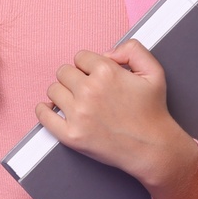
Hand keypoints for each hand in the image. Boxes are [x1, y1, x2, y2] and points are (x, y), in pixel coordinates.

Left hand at [33, 41, 197, 198]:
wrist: (152, 148)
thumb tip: (108, 53)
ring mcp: (78, 114)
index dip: (88, 66)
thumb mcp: (153, 72)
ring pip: (53, 90)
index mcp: (107, 72)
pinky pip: (43, 115)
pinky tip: (50, 108)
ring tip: (75, 101)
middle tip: (86, 90)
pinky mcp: (71, 135)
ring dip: (62, 93)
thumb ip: (133, 50)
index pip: (80, 57)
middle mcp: (89, 90)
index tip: (95, 76)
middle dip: (74, 78)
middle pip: (64, 72)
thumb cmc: (152, 111)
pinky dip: (43, 110)